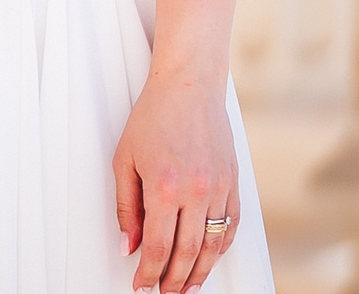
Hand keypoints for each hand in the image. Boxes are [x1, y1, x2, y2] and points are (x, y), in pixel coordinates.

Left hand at [114, 66, 240, 290]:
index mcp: (164, 187)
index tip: (142, 284)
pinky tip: (210, 257)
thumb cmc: (154, 116)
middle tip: (164, 292)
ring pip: (212, 245)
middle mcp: (196, 191)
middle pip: (187, 254)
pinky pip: (231, 225)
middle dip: (174, 281)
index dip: (148, 274)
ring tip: (188, 286)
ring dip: (200, 272)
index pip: (157, 248)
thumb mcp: (125, 160)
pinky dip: (221, 247)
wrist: (189, 84)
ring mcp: (219, 187)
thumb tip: (129, 246)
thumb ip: (126, 208)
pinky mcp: (233, 181)